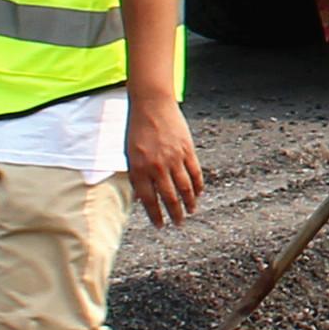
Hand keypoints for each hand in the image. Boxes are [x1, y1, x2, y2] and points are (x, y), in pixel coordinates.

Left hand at [125, 94, 205, 225]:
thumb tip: (140, 198)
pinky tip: (198, 193)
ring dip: (189, 203)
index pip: (149, 200)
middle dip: (174, 214)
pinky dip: (198, 185)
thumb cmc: (137, 129)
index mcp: (139, 169)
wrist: (151, 104)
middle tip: (178, 224)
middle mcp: (157, 166)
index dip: (155, 215)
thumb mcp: (129, 154)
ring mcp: (174, 158)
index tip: (160, 225)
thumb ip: (135, 176)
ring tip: (191, 212)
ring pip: (185, 188)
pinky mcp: (187, 150)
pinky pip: (195, 173)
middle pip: (169, 198)